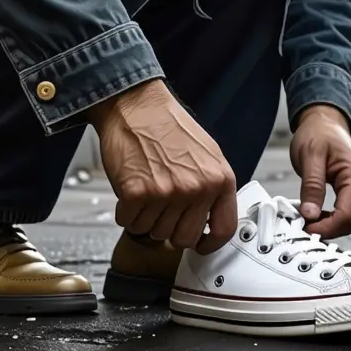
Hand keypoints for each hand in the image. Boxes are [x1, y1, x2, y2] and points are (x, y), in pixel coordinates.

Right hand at [91, 80, 236, 252]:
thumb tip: (211, 219)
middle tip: (160, 208)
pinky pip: (129, 222)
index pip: (224, 230)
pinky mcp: (137, 193)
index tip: (200, 245)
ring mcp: (167, 192)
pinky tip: (130, 189)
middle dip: (168, 227)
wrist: (136, 105)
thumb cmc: (167, 126)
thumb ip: (212, 187)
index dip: (209, 244)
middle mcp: (196, 188)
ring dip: (145, 218)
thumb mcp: (208, 154)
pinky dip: (125, 211)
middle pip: (182, 238)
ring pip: (154, 232)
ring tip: (146, 190)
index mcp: (219, 179)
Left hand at [290, 105, 350, 238]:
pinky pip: (345, 213)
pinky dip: (329, 218)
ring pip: (348, 221)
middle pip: (349, 223)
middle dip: (326, 228)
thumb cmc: (318, 134)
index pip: (345, 216)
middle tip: (301, 226)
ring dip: (327, 225)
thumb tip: (310, 215)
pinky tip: (313, 214)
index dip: (325, 227)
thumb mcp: (309, 157)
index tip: (304, 228)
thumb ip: (312, 187)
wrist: (324, 122)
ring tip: (305, 219)